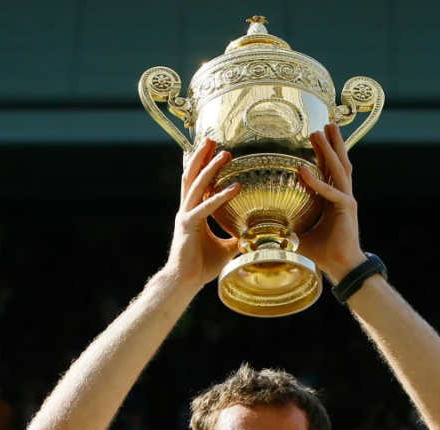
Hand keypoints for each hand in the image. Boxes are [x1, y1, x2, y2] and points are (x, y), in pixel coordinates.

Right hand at [164, 138, 241, 287]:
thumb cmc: (201, 265)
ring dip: (210, 168)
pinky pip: (205, 208)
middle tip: (213, 138)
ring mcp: (185, 216)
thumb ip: (236, 237)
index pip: (197, 182)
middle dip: (201, 155)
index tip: (211, 147)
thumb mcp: (226, 247)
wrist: (184, 281)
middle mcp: (186, 210)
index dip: (202, 164)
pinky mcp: (188, 226)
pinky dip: (220, 197)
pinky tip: (235, 187)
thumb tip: (255, 234)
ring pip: (197, 186)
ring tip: (224, 154)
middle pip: (192, 176)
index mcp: (192, 212)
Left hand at [297, 123, 367, 283]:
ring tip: (321, 132)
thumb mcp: (298, 232)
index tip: (316, 135)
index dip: (324, 151)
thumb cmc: (322, 252)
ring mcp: (346, 200)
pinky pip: (331, 192)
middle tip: (326, 122)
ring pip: (339, 169)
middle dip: (333, 142)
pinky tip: (304, 171)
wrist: (341, 267)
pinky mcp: (346, 209)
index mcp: (333, 198)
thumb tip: (261, 223)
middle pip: (339, 162)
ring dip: (329, 150)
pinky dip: (318, 182)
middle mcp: (342, 195)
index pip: (329, 169)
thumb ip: (286, 223)